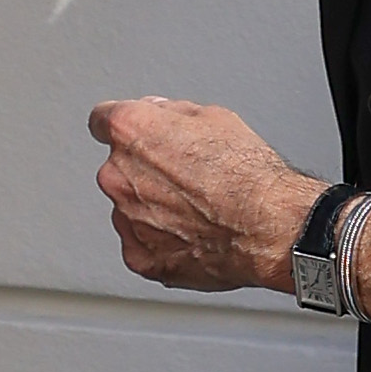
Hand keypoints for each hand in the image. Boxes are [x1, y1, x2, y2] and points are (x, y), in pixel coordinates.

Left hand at [92, 98, 315, 292]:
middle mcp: (117, 175)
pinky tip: (194, 236)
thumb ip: (170, 114)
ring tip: (198, 212)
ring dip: (153, 210)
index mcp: (129, 131)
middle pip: (119, 170)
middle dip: (144, 174)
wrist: (269, 227)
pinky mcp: (140, 258)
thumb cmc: (247, 175)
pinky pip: (143, 246)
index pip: (102, 121)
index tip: (137, 139)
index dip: (126, 130)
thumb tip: (159, 115)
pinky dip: (162, 243)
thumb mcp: (213, 117)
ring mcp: (126, 219)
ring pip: (131, 210)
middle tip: (186, 181)